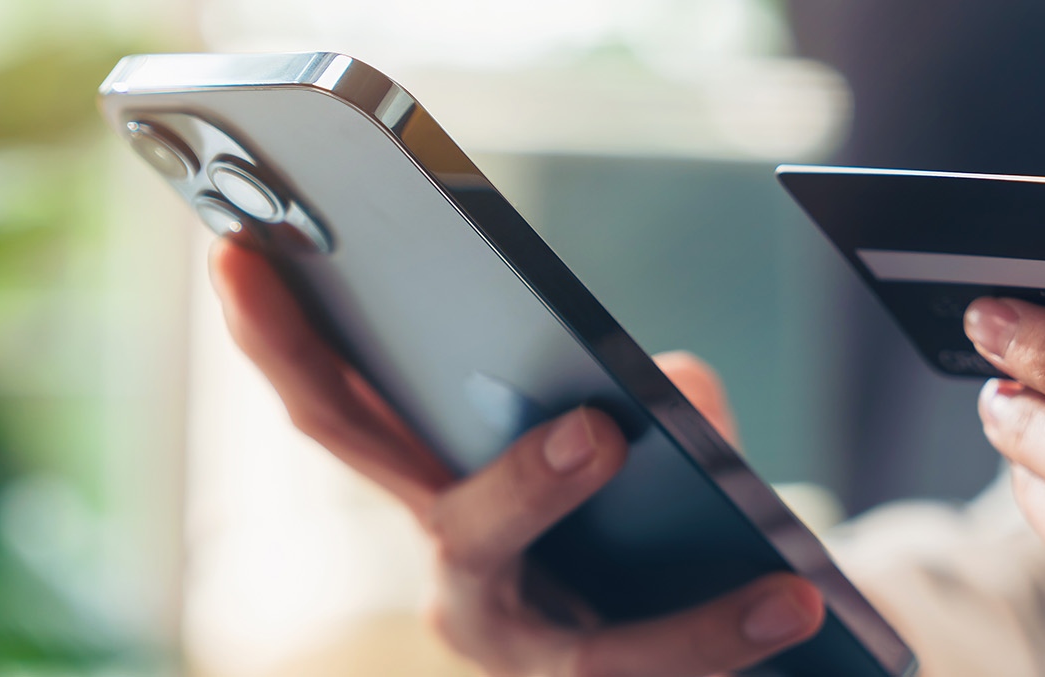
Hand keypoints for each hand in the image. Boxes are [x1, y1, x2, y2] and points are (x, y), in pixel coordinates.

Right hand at [210, 240, 824, 675]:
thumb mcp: (648, 437)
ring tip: (782, 588)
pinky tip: (805, 606)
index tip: (239, 252)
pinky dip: (734, 648)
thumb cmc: (637, 512)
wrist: (698, 636)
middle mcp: (464, 582)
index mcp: (436, 488)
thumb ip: (662, 400)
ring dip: (684, 627)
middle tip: (600, 435)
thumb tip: (675, 391)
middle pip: (460, 535)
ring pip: (590, 660)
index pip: (339, 410)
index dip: (278, 341)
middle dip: (524, 490)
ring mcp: (527, 658)